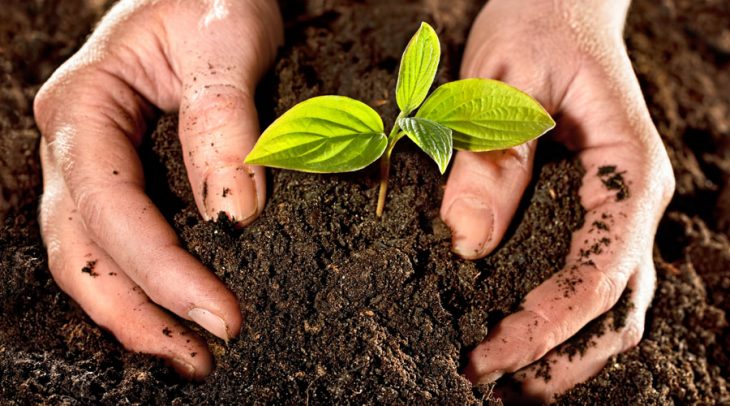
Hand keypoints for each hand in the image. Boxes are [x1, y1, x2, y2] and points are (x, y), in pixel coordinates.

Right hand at [35, 0, 281, 378]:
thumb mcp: (222, 46)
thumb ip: (224, 126)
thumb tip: (235, 216)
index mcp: (84, 105)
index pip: (113, 208)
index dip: (164, 271)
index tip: (221, 315)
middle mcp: (75, 142)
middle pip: (84, 250)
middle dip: (138, 314)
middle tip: (199, 358)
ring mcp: (94, 162)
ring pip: (91, 256)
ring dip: (137, 313)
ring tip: (191, 356)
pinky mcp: (126, 175)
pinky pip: (120, 241)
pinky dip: (145, 285)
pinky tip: (178, 312)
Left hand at [442, 0, 674, 399]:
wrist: (560, 3)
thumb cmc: (538, 26)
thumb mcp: (500, 82)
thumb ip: (490, 160)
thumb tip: (465, 244)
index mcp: (627, 171)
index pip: (598, 275)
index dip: (546, 328)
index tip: (487, 357)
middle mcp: (632, 201)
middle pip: (618, 311)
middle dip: (559, 360)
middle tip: (490, 385)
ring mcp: (616, 212)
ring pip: (612, 309)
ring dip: (564, 354)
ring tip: (504, 382)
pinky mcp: (590, 213)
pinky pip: (589, 282)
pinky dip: (559, 322)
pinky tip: (517, 334)